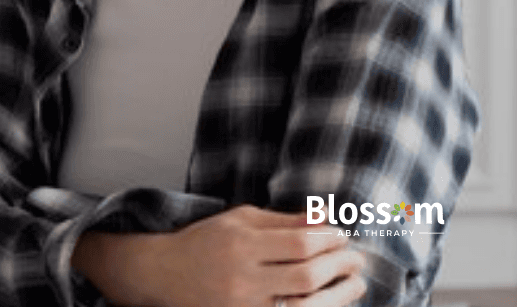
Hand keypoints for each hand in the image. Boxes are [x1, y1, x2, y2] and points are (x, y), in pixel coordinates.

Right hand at [75, 205, 367, 306]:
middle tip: (355, 260)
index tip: (342, 236)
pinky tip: (326, 300)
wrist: (161, 273)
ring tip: (353, 285)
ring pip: (303, 304)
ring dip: (337, 295)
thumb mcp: (241, 219)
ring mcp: (242, 303)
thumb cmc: (205, 241)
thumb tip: (328, 218)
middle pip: (307, 276)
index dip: (331, 240)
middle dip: (340, 267)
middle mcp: (242, 275)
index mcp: (242, 242)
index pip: (302, 242)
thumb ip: (284, 220)